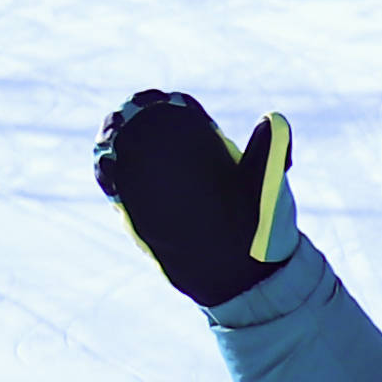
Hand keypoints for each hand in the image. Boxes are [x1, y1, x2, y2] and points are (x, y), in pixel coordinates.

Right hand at [96, 95, 294, 305]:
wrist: (250, 278)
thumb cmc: (266, 233)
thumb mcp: (268, 190)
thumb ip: (268, 154)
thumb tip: (273, 117)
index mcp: (212, 154)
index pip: (177, 117)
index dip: (157, 105)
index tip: (145, 102)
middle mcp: (187, 171)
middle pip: (147, 138)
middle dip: (127, 126)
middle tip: (117, 127)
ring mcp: (167, 195)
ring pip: (132, 164)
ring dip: (114, 153)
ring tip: (109, 151)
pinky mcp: (152, 221)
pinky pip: (126, 195)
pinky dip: (113, 182)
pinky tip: (109, 175)